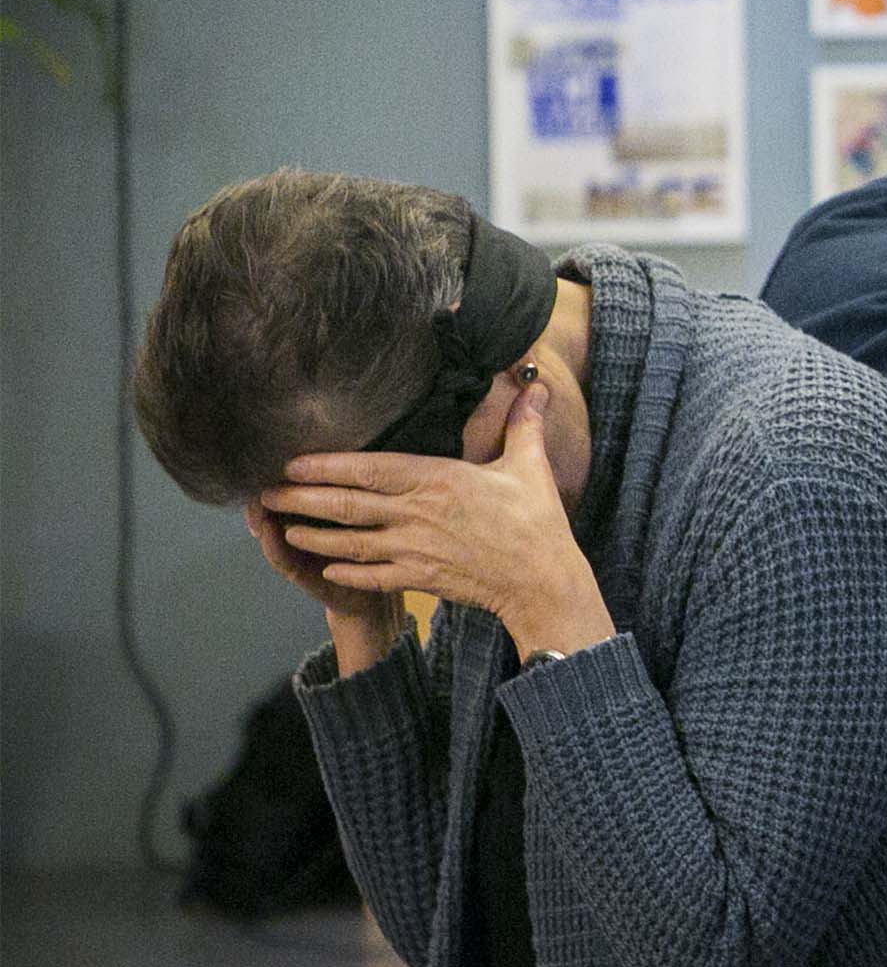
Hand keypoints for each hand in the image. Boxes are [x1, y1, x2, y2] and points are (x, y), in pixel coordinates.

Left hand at [264, 382, 615, 661]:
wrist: (541, 580)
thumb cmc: (536, 521)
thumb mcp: (530, 466)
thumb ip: (525, 424)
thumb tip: (537, 386)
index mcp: (438, 481)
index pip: (370, 470)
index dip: (328, 467)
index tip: (295, 463)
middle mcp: (417, 515)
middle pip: (347, 506)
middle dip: (302, 500)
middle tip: (266, 494)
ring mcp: (414, 550)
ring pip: (350, 542)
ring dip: (313, 536)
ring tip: (283, 528)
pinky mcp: (419, 579)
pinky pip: (372, 575)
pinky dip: (346, 570)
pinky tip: (326, 566)